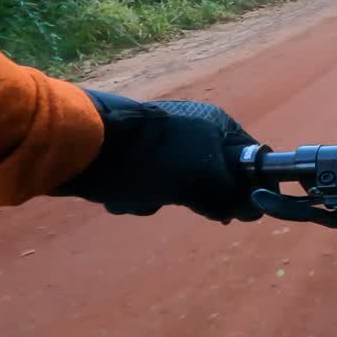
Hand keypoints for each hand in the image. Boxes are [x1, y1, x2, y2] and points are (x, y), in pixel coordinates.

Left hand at [56, 91, 261, 222]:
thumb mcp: (202, 178)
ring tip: (144, 196)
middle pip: (212, 178)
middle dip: (194, 197)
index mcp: (216, 125)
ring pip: (178, 187)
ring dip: (161, 199)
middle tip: (184, 201)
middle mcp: (193, 131)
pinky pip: (148, 186)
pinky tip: (124, 194)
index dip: (248, 186)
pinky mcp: (133, 158)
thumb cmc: (152, 158)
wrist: (84, 146)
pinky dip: (138, 196)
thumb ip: (231, 194)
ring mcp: (161, 143)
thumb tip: (253, 211)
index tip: (238, 209)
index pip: (249, 158)